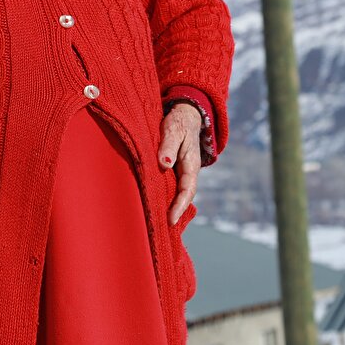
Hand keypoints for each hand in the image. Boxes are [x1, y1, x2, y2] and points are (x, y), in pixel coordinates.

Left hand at [158, 103, 202, 224]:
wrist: (186, 115)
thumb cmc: (179, 122)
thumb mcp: (173, 129)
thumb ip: (168, 146)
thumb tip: (164, 163)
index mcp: (191, 165)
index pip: (187, 190)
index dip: (179, 206)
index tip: (170, 220)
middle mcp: (188, 172)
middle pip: (182, 197)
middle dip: (174, 213)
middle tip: (161, 229)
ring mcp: (181, 172)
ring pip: (176, 193)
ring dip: (168, 207)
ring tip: (156, 224)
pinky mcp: (174, 171)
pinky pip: (170, 187)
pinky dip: (164, 197)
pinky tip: (153, 206)